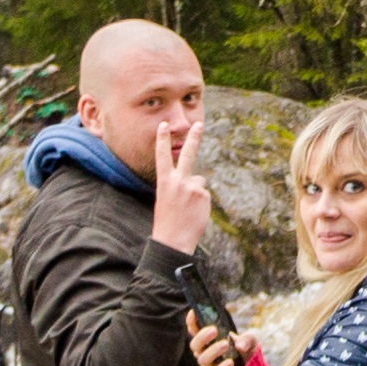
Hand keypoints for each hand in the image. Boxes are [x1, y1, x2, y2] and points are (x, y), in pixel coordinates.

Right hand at [148, 101, 216, 251]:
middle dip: (194, 138)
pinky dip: (201, 203)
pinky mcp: (203, 195)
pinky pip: (204, 194)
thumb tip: (198, 178)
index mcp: (164, 182)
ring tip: (187, 210)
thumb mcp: (167, 199)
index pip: (162, 156)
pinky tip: (194, 213)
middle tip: (199, 124)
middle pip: (188, 155)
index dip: (162, 140)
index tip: (163, 125)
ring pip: (199, 183)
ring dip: (196, 194)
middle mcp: (178, 181)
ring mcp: (192, 187)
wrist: (172, 241)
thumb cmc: (168, 222)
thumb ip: (180, 185)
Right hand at [187, 317, 245, 365]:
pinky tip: (230, 362)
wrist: (252, 364)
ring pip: (203, 360)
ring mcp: (211, 364)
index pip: (194, 330)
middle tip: (214, 330)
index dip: (191, 321)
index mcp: (207, 339)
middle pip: (195, 345)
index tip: (194, 312)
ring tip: (225, 344)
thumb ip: (246, 339)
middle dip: (202, 337)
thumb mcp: (250, 339)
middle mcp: (205, 352)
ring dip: (213, 351)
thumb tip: (240, 346)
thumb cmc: (245, 346)